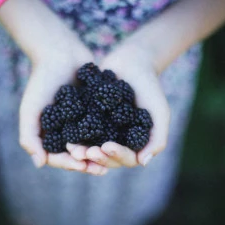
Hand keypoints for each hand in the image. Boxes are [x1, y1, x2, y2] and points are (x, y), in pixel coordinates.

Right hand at [0, 0, 107, 174]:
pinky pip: (102, 128)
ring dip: (100, 154)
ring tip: (111, 159)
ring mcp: (80, 121)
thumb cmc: (41, 81)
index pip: (57, 157)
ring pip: (91, 144)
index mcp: (49, 133)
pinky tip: (120, 141)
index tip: (80, 165)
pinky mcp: (94, 111)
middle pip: (76, 154)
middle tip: (100, 169)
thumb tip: (39, 165)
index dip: (68, 164)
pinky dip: (109, 136)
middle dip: (87, 163)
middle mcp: (65, 130)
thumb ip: (29, 137)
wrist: (60, 53)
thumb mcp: (30, 110)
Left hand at [83, 43, 170, 167]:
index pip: (127, 158)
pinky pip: (80, 132)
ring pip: (92, 148)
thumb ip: (157, 138)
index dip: (116, 156)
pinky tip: (65, 136)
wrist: (133, 62)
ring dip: (83, 152)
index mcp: (135, 144)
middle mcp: (118, 141)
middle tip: (87, 152)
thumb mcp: (159, 112)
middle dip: (97, 157)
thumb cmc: (150, 88)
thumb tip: (143, 162)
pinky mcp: (89, 120)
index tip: (107, 147)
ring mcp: (103, 132)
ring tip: (73, 149)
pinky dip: (74, 136)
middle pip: (107, 158)